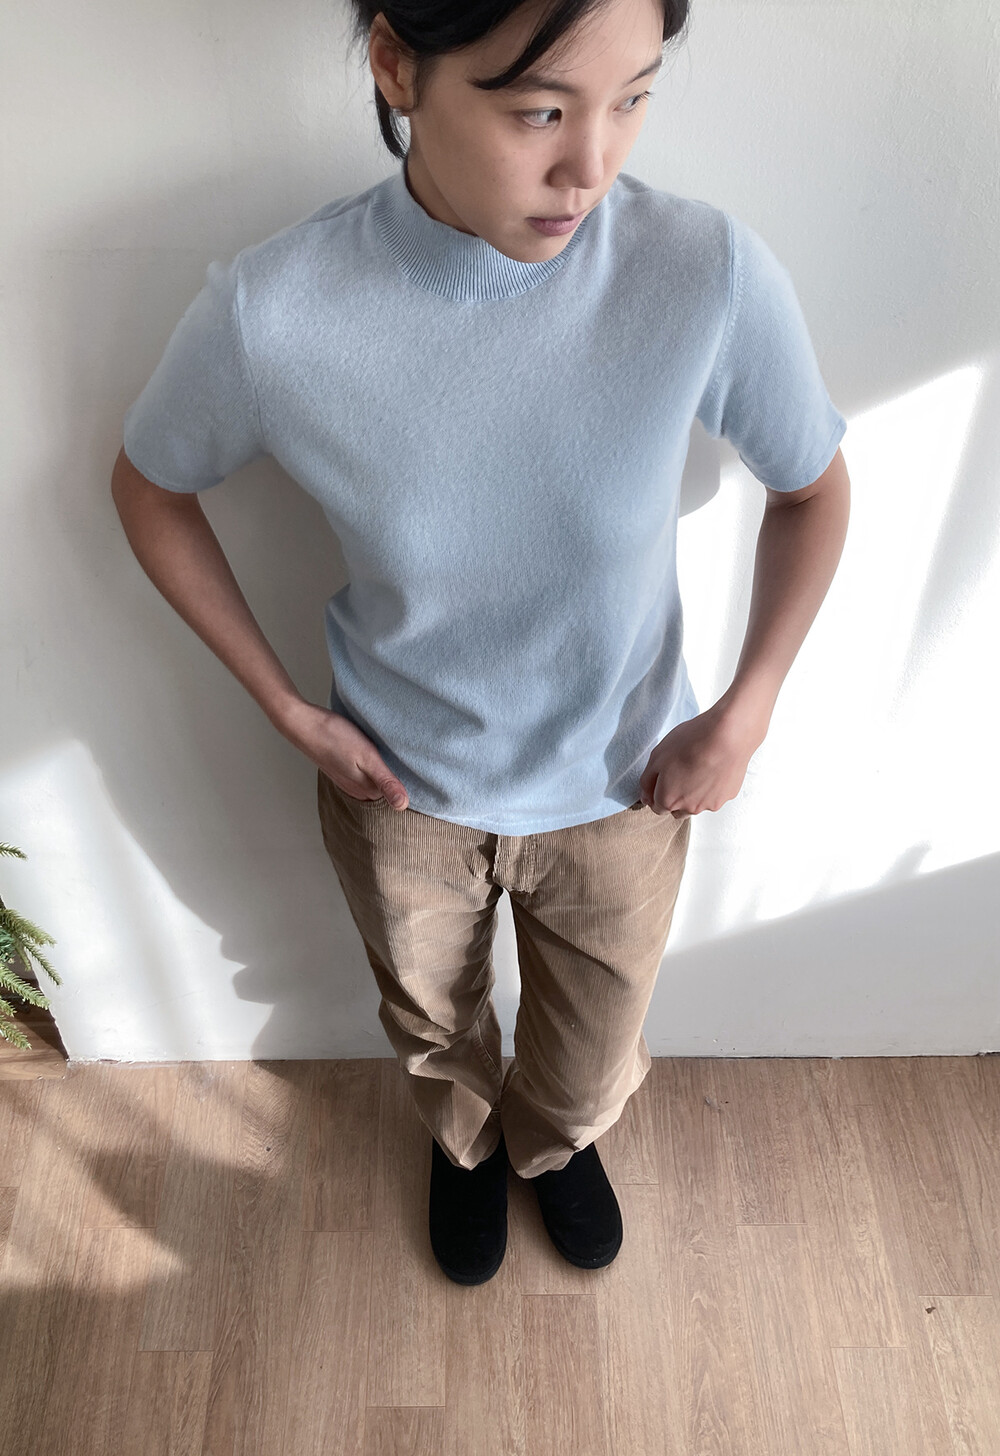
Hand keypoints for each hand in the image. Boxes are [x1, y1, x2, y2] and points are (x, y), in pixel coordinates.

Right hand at [277, 699, 409, 809]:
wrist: (304, 724)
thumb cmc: (335, 737)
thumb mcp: (367, 757)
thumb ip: (385, 781)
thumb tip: (403, 806)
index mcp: (366, 789)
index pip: (395, 794)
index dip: (406, 781)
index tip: (416, 768)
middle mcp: (356, 789)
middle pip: (384, 788)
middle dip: (395, 777)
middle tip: (407, 758)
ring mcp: (347, 779)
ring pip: (372, 779)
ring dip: (382, 769)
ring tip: (392, 753)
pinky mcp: (341, 768)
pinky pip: (362, 772)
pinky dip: (369, 764)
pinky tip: (371, 751)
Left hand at [638, 703, 766, 815]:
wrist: (727, 736)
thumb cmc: (690, 743)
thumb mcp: (657, 756)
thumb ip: (647, 781)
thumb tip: (646, 797)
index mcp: (668, 799)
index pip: (658, 807)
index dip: (658, 793)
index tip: (663, 779)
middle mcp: (688, 808)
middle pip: (677, 810)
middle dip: (675, 797)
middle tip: (681, 773)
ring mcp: (710, 804)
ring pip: (697, 804)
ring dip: (694, 794)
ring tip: (699, 769)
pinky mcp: (727, 796)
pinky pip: (714, 796)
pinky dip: (712, 787)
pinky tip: (714, 769)